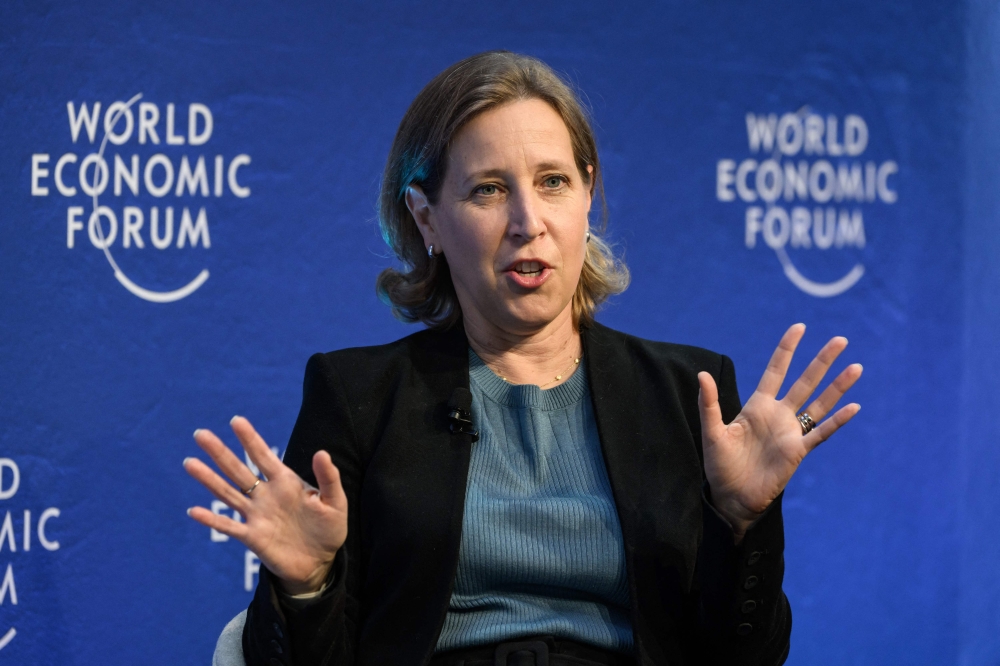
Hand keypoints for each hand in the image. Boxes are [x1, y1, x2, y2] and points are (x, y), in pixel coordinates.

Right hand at [183, 416, 347, 594]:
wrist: (321, 563)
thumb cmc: (329, 529)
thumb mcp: (335, 502)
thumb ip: (328, 478)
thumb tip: (321, 453)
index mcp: (286, 483)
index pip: (264, 456)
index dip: (250, 439)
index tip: (236, 420)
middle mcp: (266, 495)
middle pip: (238, 470)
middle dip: (220, 452)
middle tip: (200, 434)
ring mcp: (256, 516)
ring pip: (227, 493)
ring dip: (208, 479)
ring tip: (189, 462)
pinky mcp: (252, 538)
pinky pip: (228, 527)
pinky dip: (211, 520)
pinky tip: (193, 510)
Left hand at [698, 324, 861, 539]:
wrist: (731, 497)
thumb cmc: (720, 465)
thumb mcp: (712, 432)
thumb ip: (709, 403)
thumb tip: (702, 375)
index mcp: (757, 406)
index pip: (775, 371)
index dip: (786, 350)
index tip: (799, 327)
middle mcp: (777, 415)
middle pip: (804, 382)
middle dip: (821, 361)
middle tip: (840, 339)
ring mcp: (790, 432)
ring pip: (819, 404)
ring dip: (837, 387)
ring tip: (855, 367)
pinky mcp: (797, 451)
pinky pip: (821, 434)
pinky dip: (837, 421)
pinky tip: (854, 407)